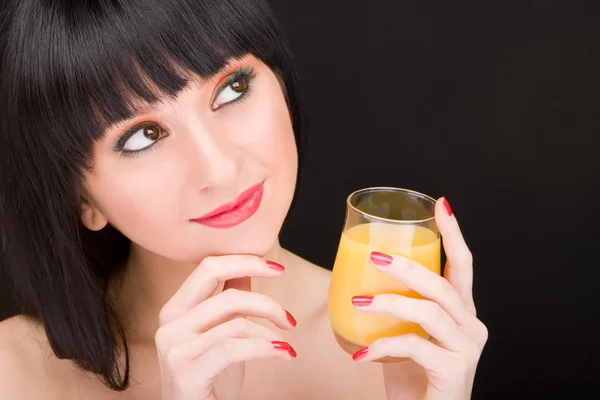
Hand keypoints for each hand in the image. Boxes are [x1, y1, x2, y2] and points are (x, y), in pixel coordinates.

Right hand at [155, 255, 297, 399]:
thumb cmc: (209, 379)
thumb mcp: (221, 334)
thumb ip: (228, 301)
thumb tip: (248, 268)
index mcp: (174, 309)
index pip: (208, 267)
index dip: (245, 261)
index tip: (277, 268)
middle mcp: (169, 325)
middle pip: (226, 294)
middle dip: (265, 301)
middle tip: (288, 318)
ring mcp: (175, 349)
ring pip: (235, 322)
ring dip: (269, 333)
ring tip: (284, 345)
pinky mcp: (186, 372)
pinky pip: (234, 348)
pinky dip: (266, 348)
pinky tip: (284, 353)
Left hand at [351, 198, 487, 399]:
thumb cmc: (413, 375)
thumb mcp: (405, 334)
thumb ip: (395, 310)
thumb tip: (356, 282)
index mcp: (460, 312)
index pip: (462, 266)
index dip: (453, 234)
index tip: (441, 205)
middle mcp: (471, 326)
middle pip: (444, 284)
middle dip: (409, 265)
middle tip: (375, 255)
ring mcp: (466, 349)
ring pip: (431, 311)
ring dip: (390, 302)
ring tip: (359, 301)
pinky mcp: (454, 371)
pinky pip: (416, 347)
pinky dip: (384, 346)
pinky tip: (362, 353)